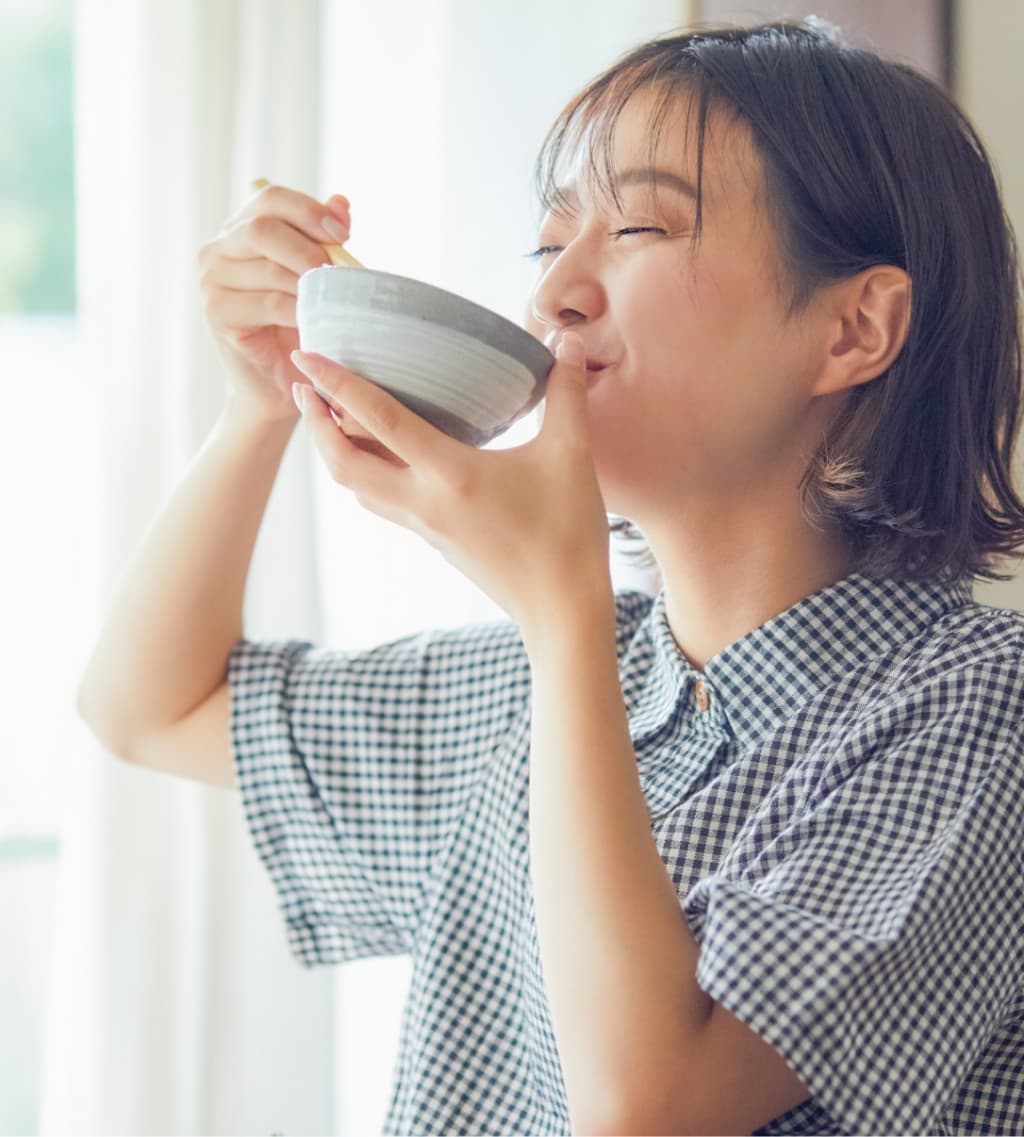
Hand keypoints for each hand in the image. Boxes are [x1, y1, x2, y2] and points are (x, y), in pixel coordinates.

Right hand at [197, 182, 351, 421]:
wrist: (284, 380)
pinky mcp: (217, 314)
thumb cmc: (301, 324)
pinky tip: (316, 323)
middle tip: (338, 273)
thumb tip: (341, 202)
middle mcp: (218, 249)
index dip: (308, 210)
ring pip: (269, 268)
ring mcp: (212, 281)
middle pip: (263, 228)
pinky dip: (299, 312)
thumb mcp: (316, 275)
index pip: (270, 199)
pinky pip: (268, 303)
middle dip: (308, 248)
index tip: (343, 234)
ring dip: (309, 286)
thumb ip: (324, 237)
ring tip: (333, 303)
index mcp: (241, 229)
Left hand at [290, 332, 613, 634]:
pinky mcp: (432, 539)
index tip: (306, 356)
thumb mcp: (571, 456)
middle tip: (305, 386)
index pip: (379, 418)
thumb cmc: (567, 534)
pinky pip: (381, 502)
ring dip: (335, 452)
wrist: (559, 608)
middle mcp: (423, 500)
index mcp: (450, 474)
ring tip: (331, 417)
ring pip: (356, 487)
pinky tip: (380, 456)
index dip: (337, 384)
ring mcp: (423, 525)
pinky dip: (364, 474)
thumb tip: (568, 341)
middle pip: (343, 463)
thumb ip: (566, 395)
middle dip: (316, 424)